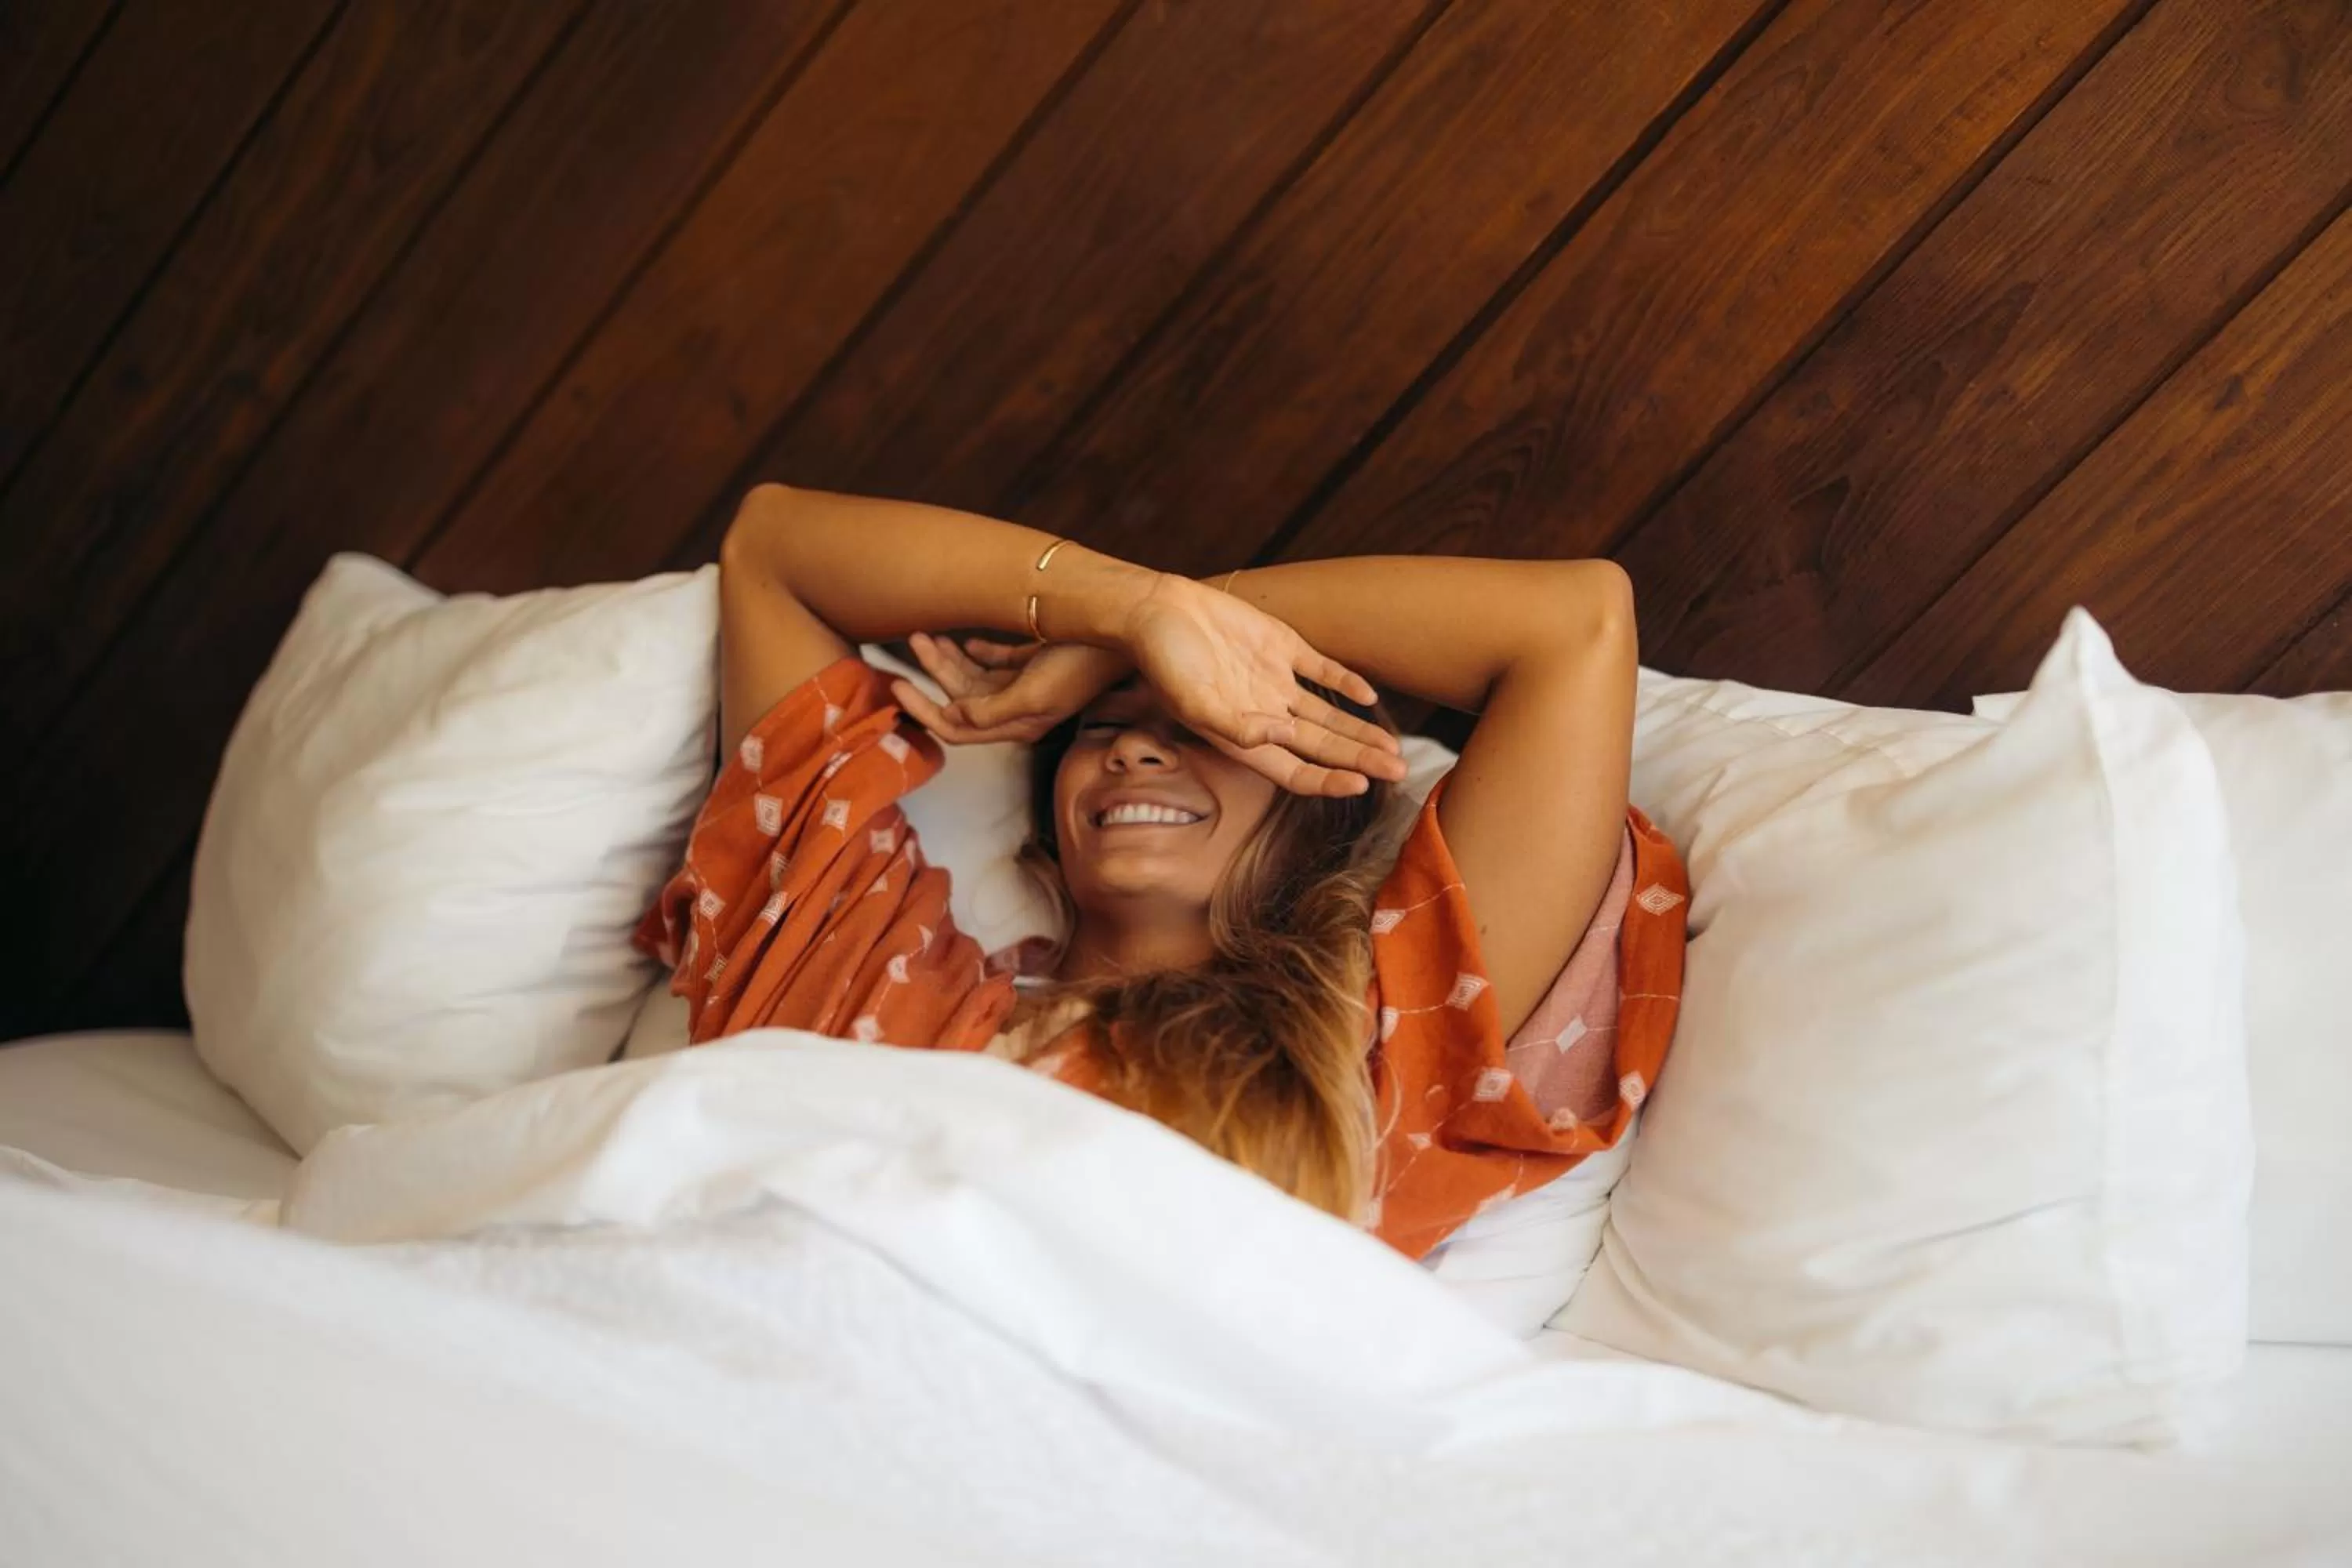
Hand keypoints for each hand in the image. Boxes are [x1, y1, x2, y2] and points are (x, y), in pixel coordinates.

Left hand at [890, 632, 1129, 743]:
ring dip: (949, 658)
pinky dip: (977, 653)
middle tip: (913, 639)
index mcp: (1018, 724)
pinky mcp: (1037, 663)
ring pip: (974, 679)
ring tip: (928, 633)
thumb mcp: (1035, 694)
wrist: (1124, 632)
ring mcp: (1028, 686)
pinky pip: (996, 663)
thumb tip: (955, 717)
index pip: (956, 728)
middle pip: (961, 699)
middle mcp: (1019, 710)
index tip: (896, 686)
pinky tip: (964, 641)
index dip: (923, 710)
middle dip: (933, 672)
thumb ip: (992, 711)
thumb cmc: (1082, 663)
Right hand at [1118, 574, 1406, 797]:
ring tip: (1393, 748)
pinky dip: (1345, 683)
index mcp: (1243, 738)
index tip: (1361, 785)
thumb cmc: (1164, 661)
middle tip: (1399, 770)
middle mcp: (1264, 715)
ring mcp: (1275, 681)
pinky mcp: (1280, 647)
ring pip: (1328, 715)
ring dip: (1359, 732)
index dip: (1328, 782)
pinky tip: (1369, 697)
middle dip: (1360, 761)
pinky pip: (1321, 670)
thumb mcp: (1192, 702)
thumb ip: (1235, 726)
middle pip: (1322, 747)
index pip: (1296, 772)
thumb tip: (1281, 737)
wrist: (1157, 609)